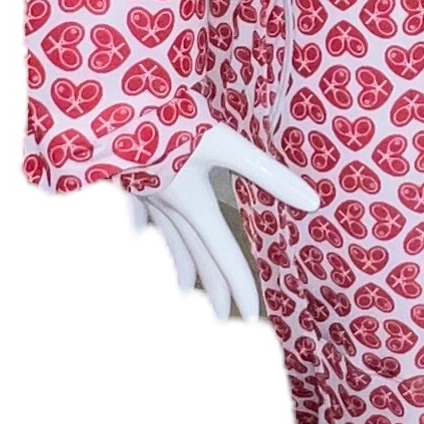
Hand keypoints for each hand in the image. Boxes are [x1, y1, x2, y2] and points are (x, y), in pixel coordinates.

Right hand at [122, 122, 320, 322]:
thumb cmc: (169, 121)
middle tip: (222, 319)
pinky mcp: (132, 184)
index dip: (239, 284)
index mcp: (192, 203)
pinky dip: (150, 237)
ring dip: (181, 271)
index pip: (222, 254)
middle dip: (211, 291)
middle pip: (195, 259)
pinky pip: (144, 221)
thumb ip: (267, 172)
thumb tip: (313, 201)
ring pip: (167, 244)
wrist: (110, 104)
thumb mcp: (223, 143)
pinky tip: (146, 241)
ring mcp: (147, 199)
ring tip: (188, 292)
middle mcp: (169, 209)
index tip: (251, 314)